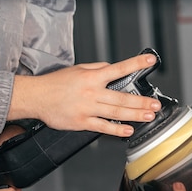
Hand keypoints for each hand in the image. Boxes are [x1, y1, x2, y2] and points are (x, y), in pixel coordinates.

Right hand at [9, 53, 161, 136]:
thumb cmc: (55, 84)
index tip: (149, 61)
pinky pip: (102, 127)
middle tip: (155, 104)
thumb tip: (112, 68)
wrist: (36, 97)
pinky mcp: (82, 122)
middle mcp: (92, 92)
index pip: (118, 69)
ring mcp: (87, 109)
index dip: (136, 64)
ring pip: (116, 113)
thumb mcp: (78, 69)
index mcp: (92, 77)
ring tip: (148, 116)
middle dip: (142, 101)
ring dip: (135, 115)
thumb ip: (97, 69)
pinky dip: (116, 130)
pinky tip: (128, 130)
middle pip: (122, 97)